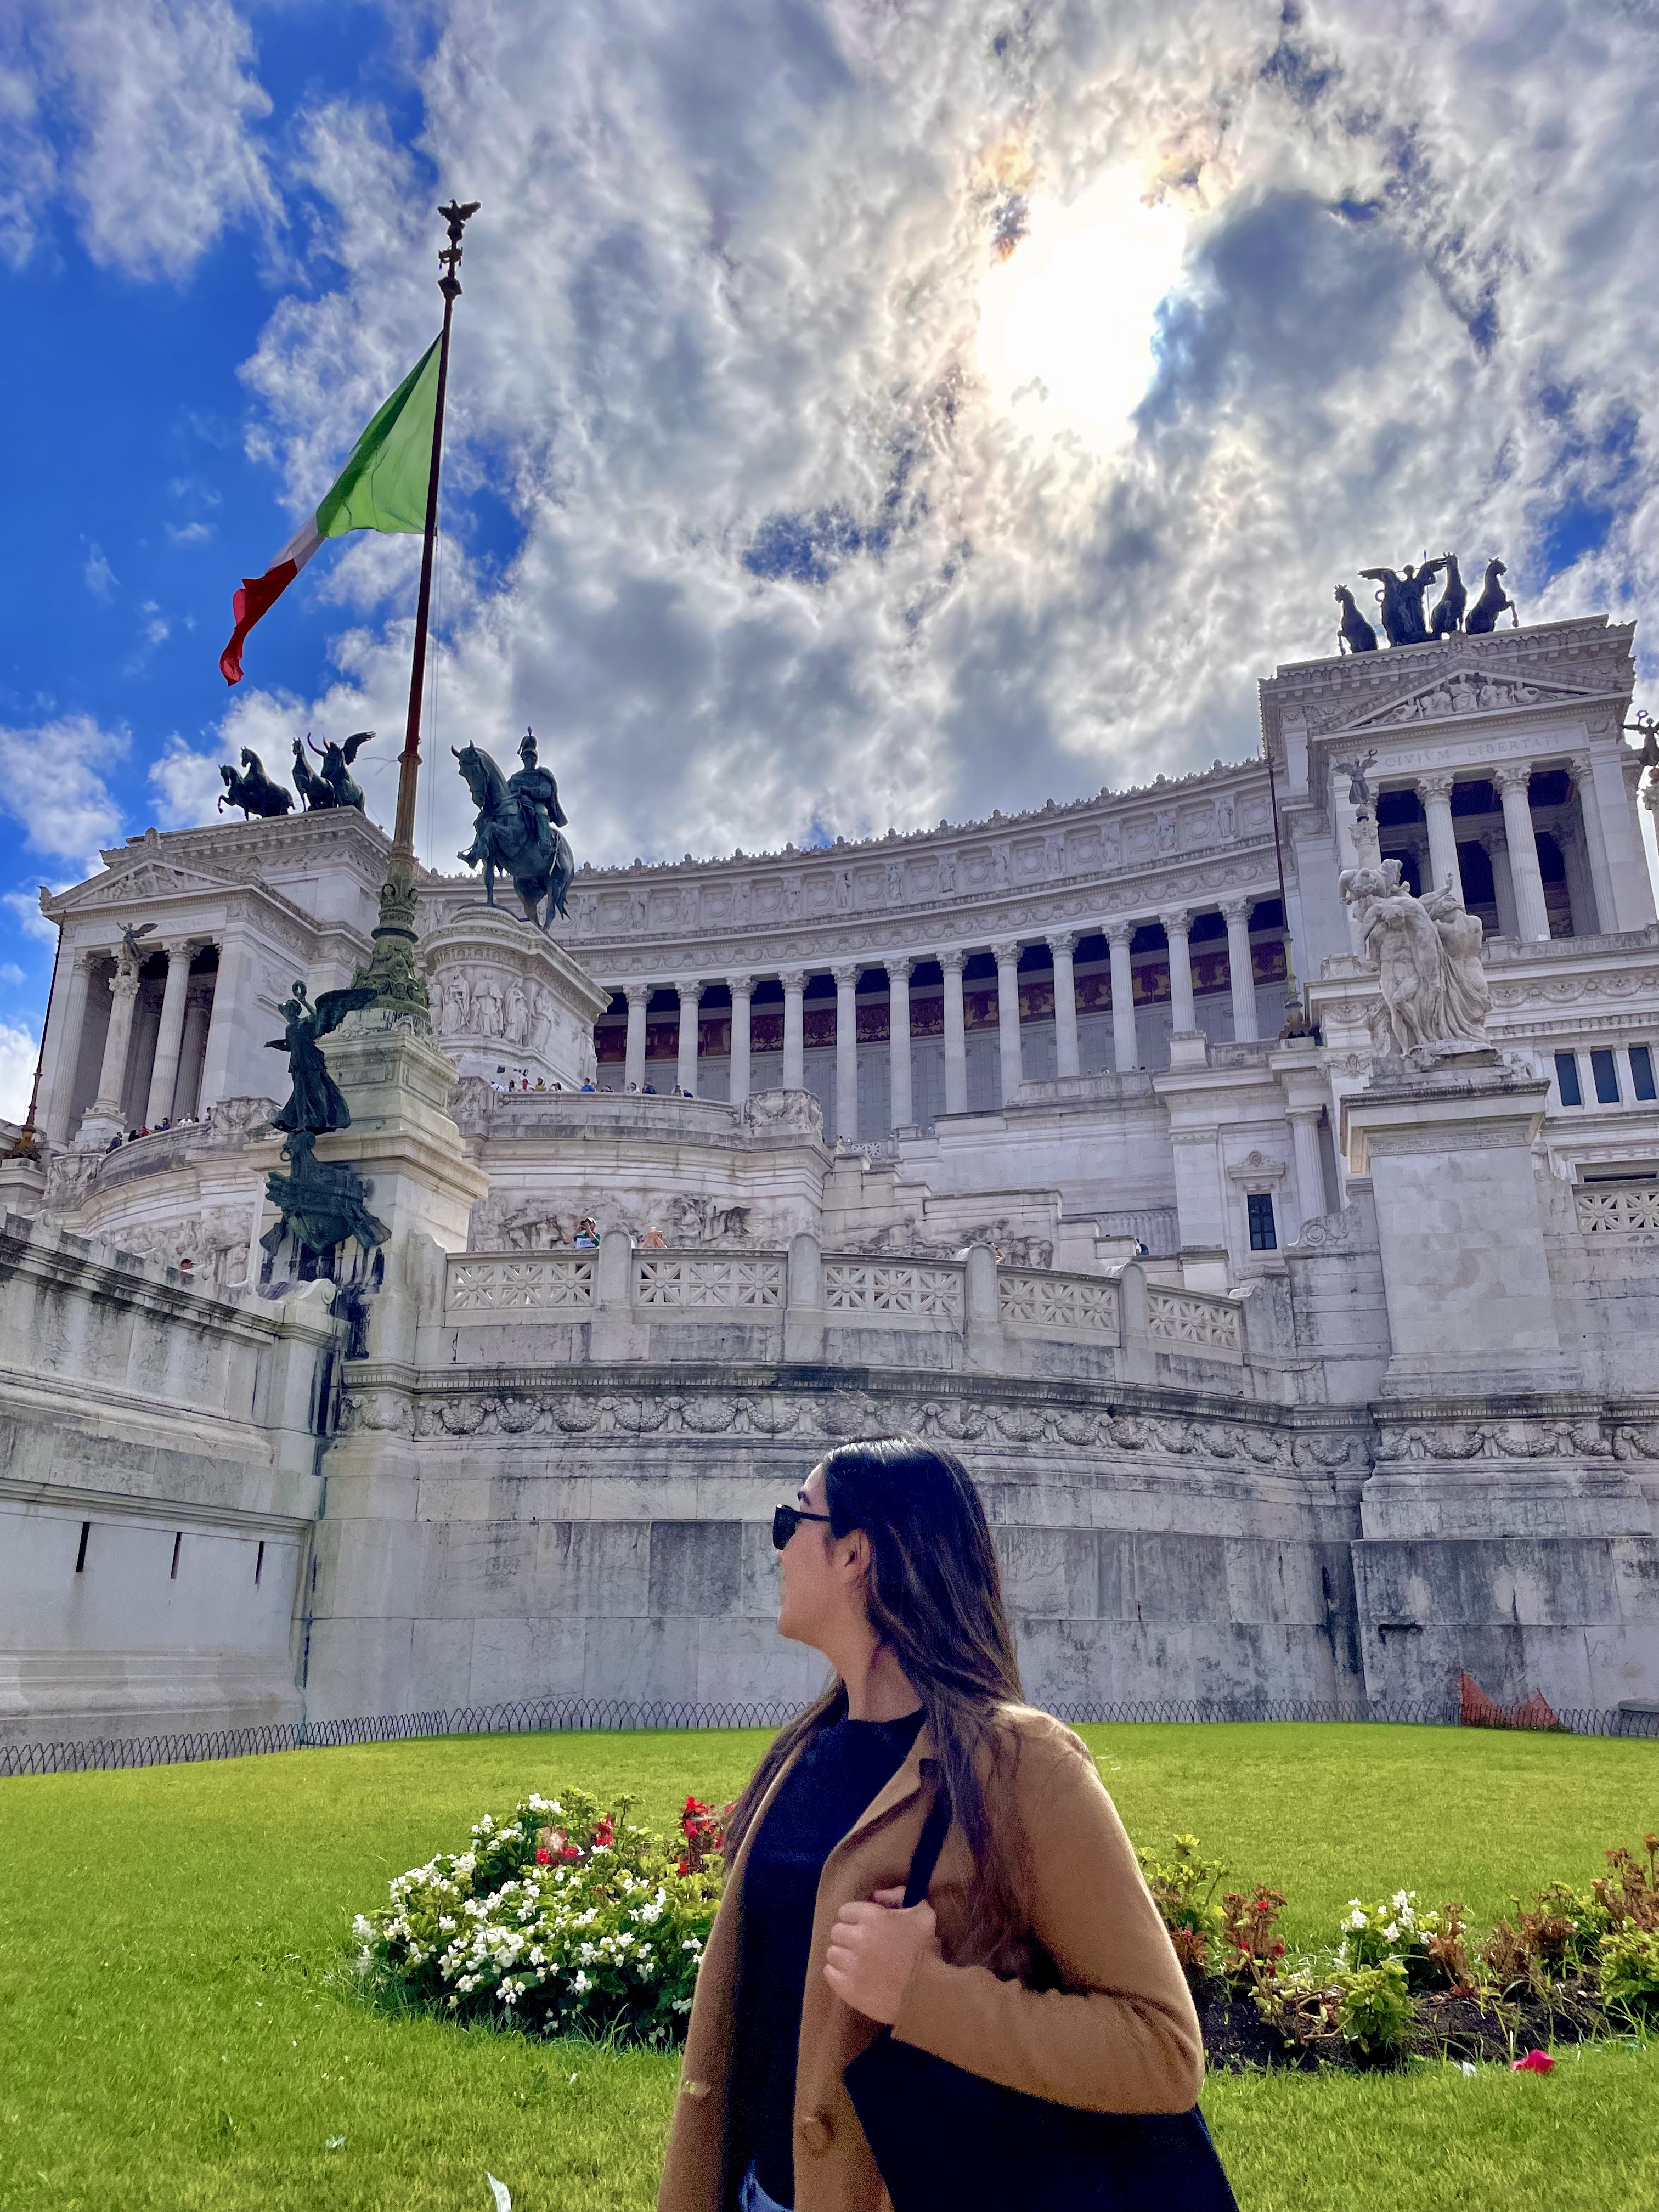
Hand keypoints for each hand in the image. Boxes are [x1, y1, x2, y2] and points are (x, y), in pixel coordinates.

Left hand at [823, 1887, 938, 2023]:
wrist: (926, 1992)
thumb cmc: (924, 1951)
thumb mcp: (922, 1913)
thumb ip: (899, 1895)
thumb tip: (876, 1895)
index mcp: (872, 1917)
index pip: (844, 1911)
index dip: (854, 1917)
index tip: (864, 1926)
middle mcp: (857, 1938)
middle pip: (836, 1932)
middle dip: (848, 1936)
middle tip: (862, 1945)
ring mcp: (851, 1965)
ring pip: (832, 1953)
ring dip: (843, 1955)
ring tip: (858, 1961)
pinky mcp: (847, 1988)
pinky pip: (829, 1973)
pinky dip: (837, 1973)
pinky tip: (852, 1975)